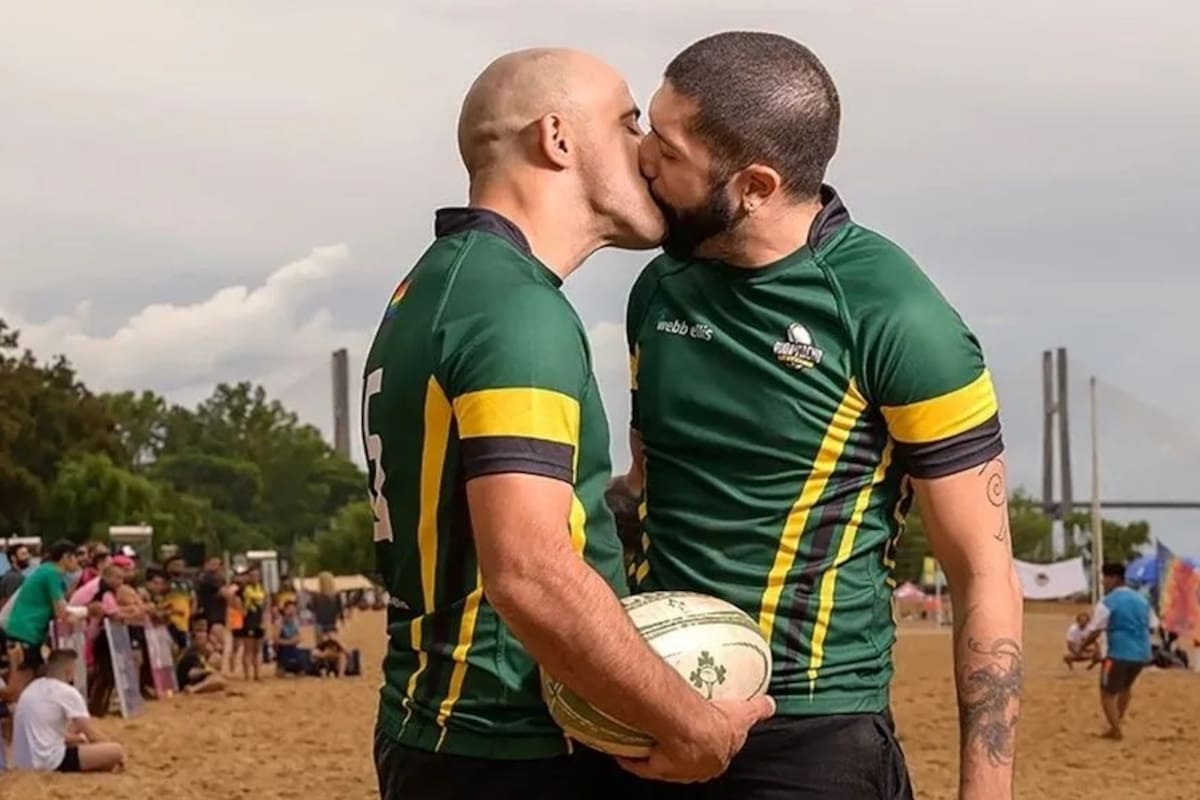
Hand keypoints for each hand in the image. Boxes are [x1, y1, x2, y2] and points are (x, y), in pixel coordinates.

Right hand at [616, 695, 774, 783]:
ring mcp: (673, 769)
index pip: (716, 753)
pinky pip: (638, 763)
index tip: (703, 729)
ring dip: (658, 751)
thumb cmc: (718, 722)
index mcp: (717, 759)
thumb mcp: (745, 714)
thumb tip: (771, 703)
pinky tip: (625, 747)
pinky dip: (632, 756)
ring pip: (664, 761)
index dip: (711, 742)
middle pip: (689, 759)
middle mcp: (696, 769)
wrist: (690, 729)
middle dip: (685, 750)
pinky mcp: (651, 767)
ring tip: (652, 732)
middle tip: (676, 729)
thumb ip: (758, 709)